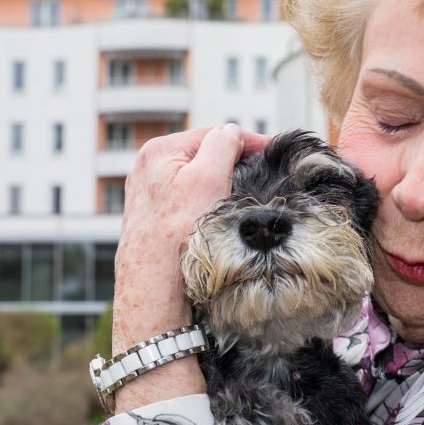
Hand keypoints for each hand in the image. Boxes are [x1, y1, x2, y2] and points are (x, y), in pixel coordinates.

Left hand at [112, 123, 268, 412]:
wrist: (156, 291)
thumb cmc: (177, 236)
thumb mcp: (206, 177)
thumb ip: (222, 144)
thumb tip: (231, 133)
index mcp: (158, 152)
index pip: (214, 135)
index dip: (248, 142)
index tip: (276, 153)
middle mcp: (148, 171)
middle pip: (206, 158)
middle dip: (235, 166)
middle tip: (263, 179)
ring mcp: (150, 198)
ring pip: (200, 182)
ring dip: (223, 188)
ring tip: (244, 202)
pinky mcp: (155, 223)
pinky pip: (191, 205)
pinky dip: (210, 208)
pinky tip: (221, 222)